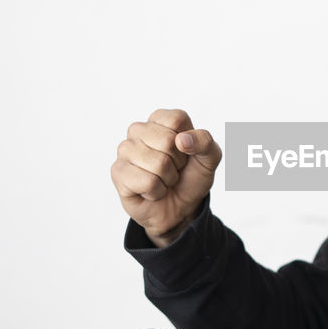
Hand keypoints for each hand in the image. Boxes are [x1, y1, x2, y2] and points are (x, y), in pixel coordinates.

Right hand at [110, 108, 222, 247]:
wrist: (179, 209)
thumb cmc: (190, 178)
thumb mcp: (209, 158)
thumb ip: (205, 142)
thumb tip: (182, 140)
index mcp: (160, 120)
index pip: (177, 119)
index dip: (189, 142)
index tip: (185, 153)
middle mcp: (139, 130)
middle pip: (167, 141)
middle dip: (178, 163)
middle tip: (173, 170)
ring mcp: (125, 150)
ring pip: (158, 163)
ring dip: (167, 179)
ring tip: (162, 180)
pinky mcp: (118, 172)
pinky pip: (147, 182)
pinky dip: (156, 192)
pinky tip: (151, 191)